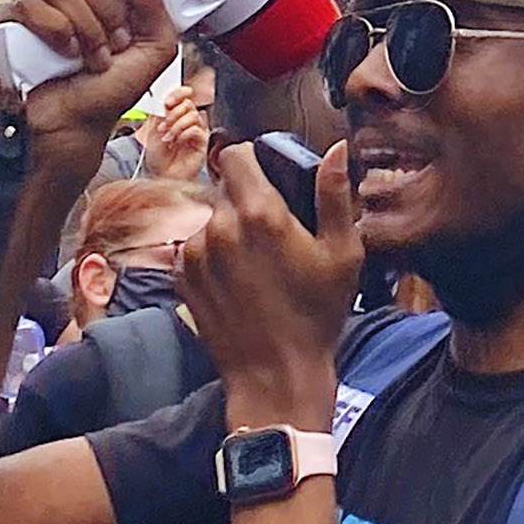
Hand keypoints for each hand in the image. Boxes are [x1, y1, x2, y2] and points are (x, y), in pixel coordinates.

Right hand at [0, 0, 178, 186]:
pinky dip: (56, 33)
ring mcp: (37, 2)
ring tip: (92, 54)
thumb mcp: (155, 50)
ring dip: (85, 28)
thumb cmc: (111, 90)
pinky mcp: (12, 22)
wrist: (78, 125)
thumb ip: (157, 7)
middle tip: (114, 39)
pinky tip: (66, 54)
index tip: (130, 6)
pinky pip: (29, 6)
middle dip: (106, 9)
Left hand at [144, 86, 208, 180]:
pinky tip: (178, 142)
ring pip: (194, 115)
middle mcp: (188, 121)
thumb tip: (165, 100)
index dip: (178, 94)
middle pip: (189, 104)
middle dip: (174, 113)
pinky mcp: (202, 143)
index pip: (183, 96)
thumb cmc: (158, 158)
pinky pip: (198, 130)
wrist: (161, 176)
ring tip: (168, 137)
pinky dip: (185, 133)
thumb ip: (160, 113)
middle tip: (163, 126)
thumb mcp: (152, 131)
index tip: (167, 101)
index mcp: (176, 115)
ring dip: (177, 125)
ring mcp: (196, 131)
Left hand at [179, 141, 359, 423]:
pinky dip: (213, 254)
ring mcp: (194, 253)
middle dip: (248, 199)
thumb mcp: (343, 254)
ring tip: (257, 261)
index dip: (255, 160)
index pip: (236, 154)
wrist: (275, 375)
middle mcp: (218, 227)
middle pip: (225, 188)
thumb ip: (335, 194)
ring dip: (229, 228)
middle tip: (275, 230)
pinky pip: (195, 246)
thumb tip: (337, 148)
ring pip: (210, 218)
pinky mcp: (180, 277)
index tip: (271, 179)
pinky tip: (238, 280)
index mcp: (259, 213)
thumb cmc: (316, 316)